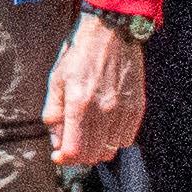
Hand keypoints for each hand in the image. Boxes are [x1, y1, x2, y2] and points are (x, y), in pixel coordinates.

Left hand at [46, 21, 151, 169]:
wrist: (112, 33)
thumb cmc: (80, 54)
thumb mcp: (57, 79)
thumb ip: (54, 112)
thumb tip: (55, 140)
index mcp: (80, 104)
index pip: (75, 150)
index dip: (64, 159)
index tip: (58, 156)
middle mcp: (104, 111)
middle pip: (93, 155)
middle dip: (78, 156)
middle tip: (71, 146)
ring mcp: (123, 111)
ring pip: (110, 150)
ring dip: (97, 150)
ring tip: (88, 137)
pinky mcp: (137, 108)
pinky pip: (126, 139)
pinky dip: (114, 141)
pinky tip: (105, 129)